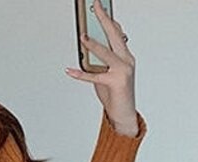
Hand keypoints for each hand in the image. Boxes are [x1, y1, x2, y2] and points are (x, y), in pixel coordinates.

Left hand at [65, 1, 137, 132]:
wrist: (124, 115)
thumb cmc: (115, 94)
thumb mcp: (106, 73)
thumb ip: (99, 60)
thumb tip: (86, 50)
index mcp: (126, 56)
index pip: (117, 32)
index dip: (108, 18)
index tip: (100, 6)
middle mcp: (126, 61)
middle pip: (114, 35)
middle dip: (104, 19)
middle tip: (95, 6)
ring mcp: (123, 71)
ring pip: (106, 53)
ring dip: (93, 44)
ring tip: (83, 37)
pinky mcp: (115, 83)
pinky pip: (95, 76)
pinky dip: (81, 74)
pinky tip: (71, 70)